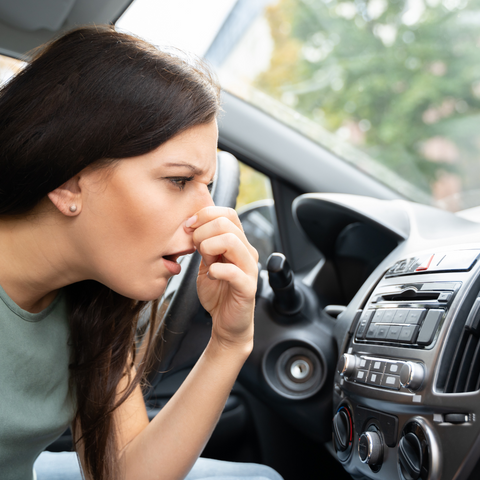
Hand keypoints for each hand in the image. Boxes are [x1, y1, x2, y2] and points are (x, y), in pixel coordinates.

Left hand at [187, 207, 258, 349]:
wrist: (226, 322)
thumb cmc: (217, 292)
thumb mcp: (206, 263)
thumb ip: (204, 245)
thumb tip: (192, 226)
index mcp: (238, 243)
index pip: (228, 214)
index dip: (206, 214)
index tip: (188, 225)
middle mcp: (247, 252)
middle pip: (227, 223)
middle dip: (202, 231)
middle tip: (193, 246)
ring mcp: (249, 269)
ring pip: (232, 241)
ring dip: (209, 246)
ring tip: (204, 260)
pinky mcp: (247, 288)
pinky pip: (233, 271)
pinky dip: (216, 270)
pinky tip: (211, 276)